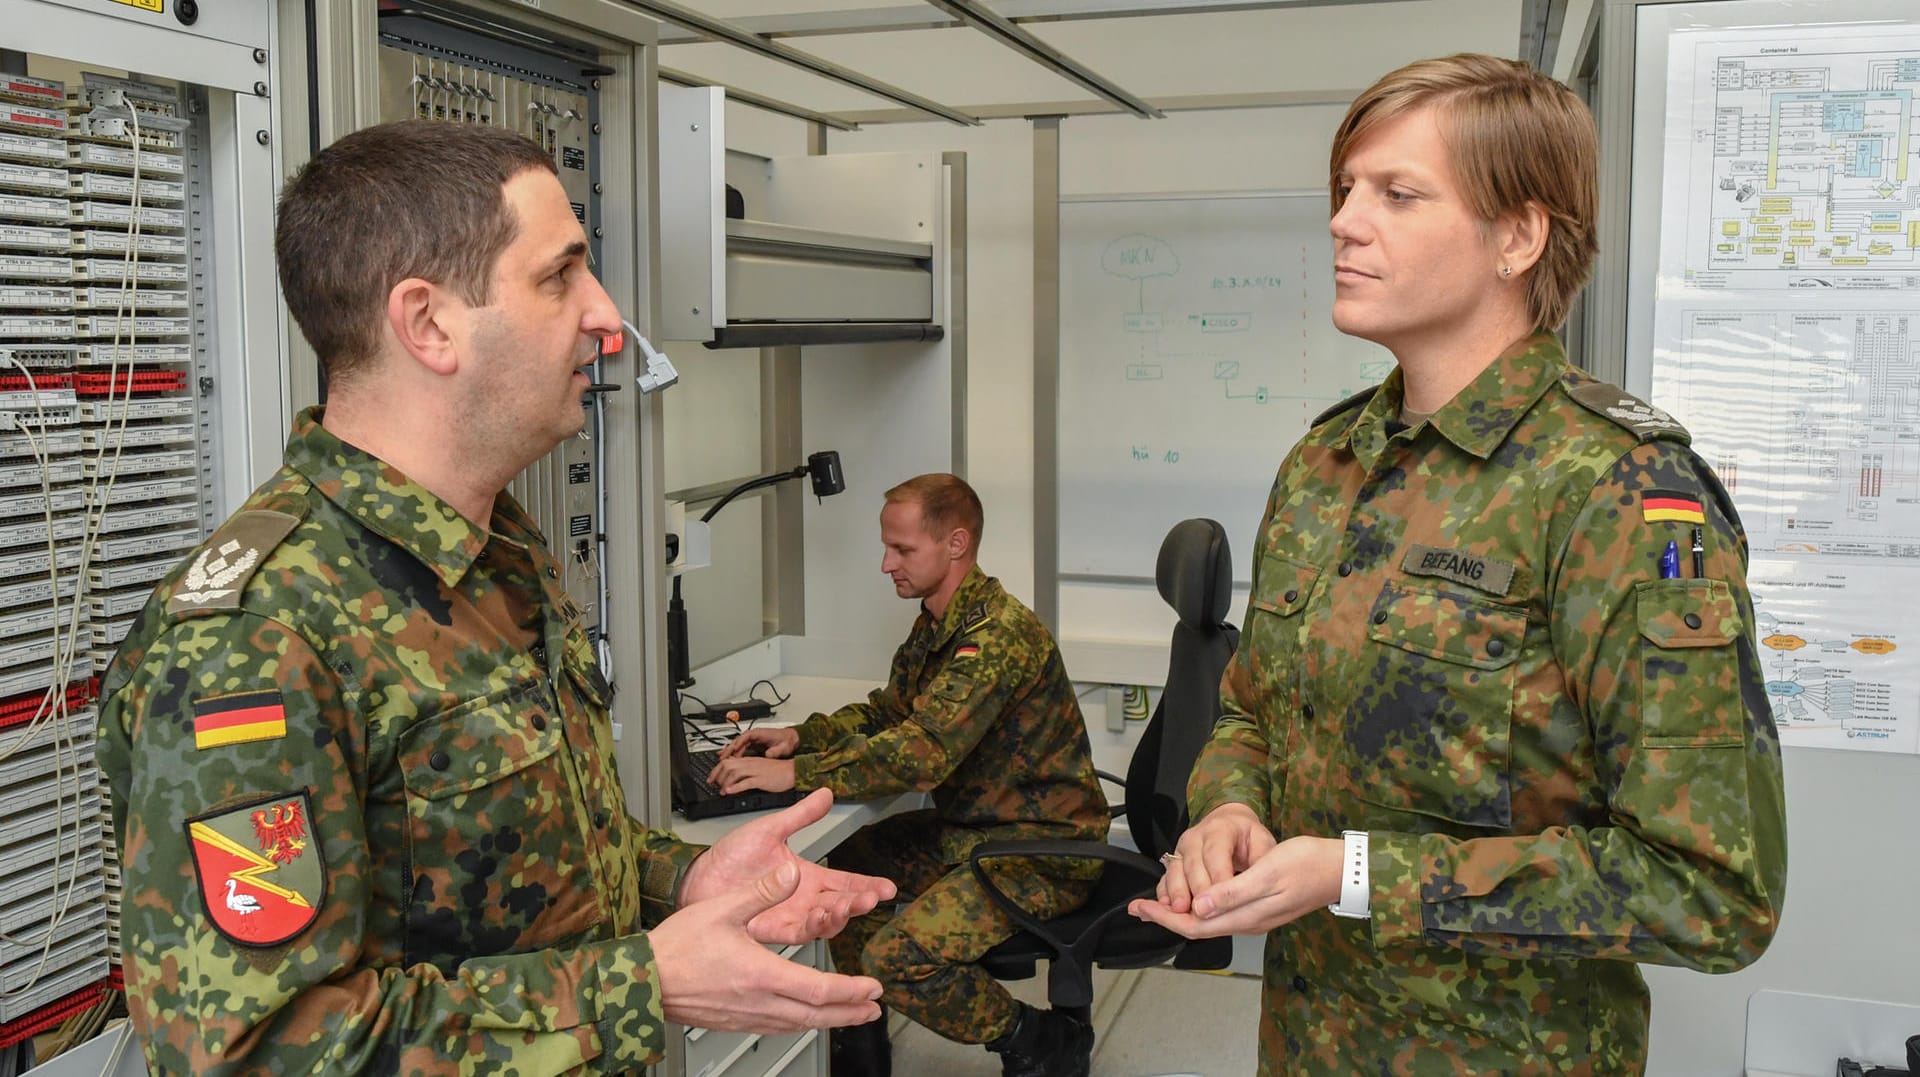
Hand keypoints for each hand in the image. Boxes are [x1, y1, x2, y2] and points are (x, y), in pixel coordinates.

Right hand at [652, 861, 885, 1032]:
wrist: (644, 979)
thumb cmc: (677, 946)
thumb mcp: (722, 907)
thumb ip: (762, 892)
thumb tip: (791, 871)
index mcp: (761, 974)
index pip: (818, 990)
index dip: (850, 992)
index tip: (872, 989)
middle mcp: (759, 1002)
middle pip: (816, 1016)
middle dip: (850, 1013)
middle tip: (874, 1010)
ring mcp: (748, 1016)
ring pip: (799, 1025)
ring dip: (830, 1021)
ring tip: (850, 1015)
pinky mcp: (736, 1021)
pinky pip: (779, 1027)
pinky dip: (801, 1023)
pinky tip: (805, 1018)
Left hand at [680, 788, 896, 944]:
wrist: (700, 876)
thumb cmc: (731, 856)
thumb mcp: (771, 829)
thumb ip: (801, 816)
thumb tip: (827, 794)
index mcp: (808, 876)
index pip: (845, 882)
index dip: (867, 885)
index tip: (888, 887)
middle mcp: (803, 899)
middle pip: (841, 904)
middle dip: (860, 902)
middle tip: (872, 897)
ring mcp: (790, 916)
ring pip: (825, 922)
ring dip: (840, 915)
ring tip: (848, 904)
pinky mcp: (772, 929)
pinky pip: (799, 933)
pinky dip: (814, 927)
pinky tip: (822, 916)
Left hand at [711, 756, 796, 794]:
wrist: (792, 771)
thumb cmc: (777, 771)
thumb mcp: (759, 767)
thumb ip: (746, 769)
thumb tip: (734, 775)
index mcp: (748, 760)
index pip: (727, 761)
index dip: (716, 770)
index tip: (711, 779)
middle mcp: (750, 764)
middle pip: (727, 765)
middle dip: (717, 776)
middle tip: (714, 785)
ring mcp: (756, 771)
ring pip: (734, 773)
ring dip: (725, 782)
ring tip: (722, 791)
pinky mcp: (761, 779)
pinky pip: (746, 782)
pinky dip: (736, 787)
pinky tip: (730, 791)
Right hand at [718, 726, 800, 759]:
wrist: (792, 738)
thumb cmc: (787, 740)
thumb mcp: (783, 746)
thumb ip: (775, 751)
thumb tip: (768, 754)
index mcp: (759, 733)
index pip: (743, 738)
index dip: (735, 746)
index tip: (730, 753)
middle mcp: (754, 736)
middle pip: (737, 742)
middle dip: (729, 750)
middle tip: (721, 759)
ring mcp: (753, 740)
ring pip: (738, 746)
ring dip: (730, 753)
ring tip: (721, 761)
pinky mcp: (754, 745)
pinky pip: (741, 749)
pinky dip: (735, 754)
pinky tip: (729, 760)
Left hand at [1128, 834, 1340, 937]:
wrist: (1340, 869)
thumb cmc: (1306, 865)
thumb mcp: (1268, 874)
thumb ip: (1233, 893)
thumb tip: (1200, 907)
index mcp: (1247, 915)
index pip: (1196, 924)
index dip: (1165, 918)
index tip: (1141, 907)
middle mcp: (1248, 921)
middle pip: (1198, 926)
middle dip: (1166, 918)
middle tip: (1139, 907)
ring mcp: (1255, 915)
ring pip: (1208, 921)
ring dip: (1180, 913)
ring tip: (1156, 903)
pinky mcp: (1260, 906)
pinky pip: (1220, 913)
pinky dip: (1198, 906)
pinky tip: (1192, 897)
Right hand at [1153, 802, 1276, 913]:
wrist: (1229, 827)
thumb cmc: (1246, 837)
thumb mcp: (1261, 841)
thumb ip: (1262, 860)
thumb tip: (1264, 879)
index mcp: (1219, 829)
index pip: (1216, 853)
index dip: (1218, 876)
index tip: (1223, 898)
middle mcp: (1195, 838)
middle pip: (1193, 865)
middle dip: (1197, 890)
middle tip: (1203, 911)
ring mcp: (1181, 851)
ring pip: (1175, 872)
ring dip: (1177, 893)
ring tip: (1181, 911)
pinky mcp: (1173, 864)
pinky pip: (1164, 880)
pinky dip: (1164, 895)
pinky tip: (1165, 909)